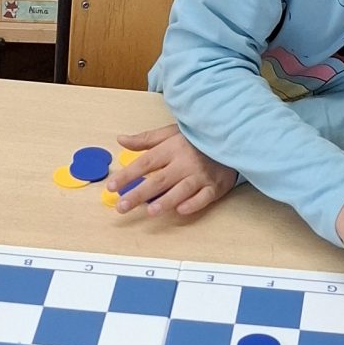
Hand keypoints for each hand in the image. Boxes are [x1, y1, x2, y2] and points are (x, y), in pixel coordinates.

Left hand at [112, 124, 237, 221]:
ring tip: (150, 211)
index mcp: (172, 148)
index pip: (145, 163)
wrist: (231, 138)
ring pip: (181, 190)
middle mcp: (185, 162)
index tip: (111, 186)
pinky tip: (181, 210)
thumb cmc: (197, 138)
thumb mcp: (171, 133)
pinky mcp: (215, 186)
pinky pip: (203, 197)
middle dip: (138, 194)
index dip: (127, 175)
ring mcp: (201, 175)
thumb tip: (121, 140)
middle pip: (158, 180)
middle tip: (121, 207)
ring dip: (166, 201)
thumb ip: (146, 139)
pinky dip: (193, 204)